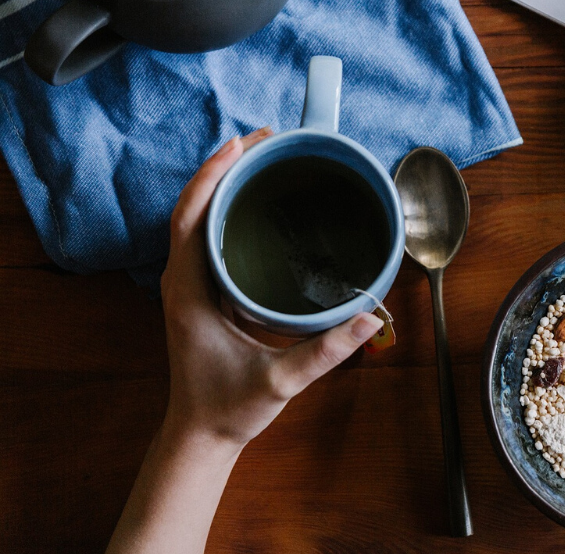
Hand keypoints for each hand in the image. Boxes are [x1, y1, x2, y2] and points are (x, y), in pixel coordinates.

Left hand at [159, 127, 382, 448]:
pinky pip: (208, 237)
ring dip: (226, 184)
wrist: (201, 435)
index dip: (213, 176)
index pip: (190, 218)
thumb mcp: (280, 380)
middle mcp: (184, 280)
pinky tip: (258, 202)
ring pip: (198, 218)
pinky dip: (228, 209)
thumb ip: (325, 351)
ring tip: (264, 157)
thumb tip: (370, 317)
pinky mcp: (203, 292)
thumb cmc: (229, 408)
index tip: (242, 144)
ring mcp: (190, 285)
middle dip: (225, 167)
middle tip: (267, 139)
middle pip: (194, 207)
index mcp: (190, 291)